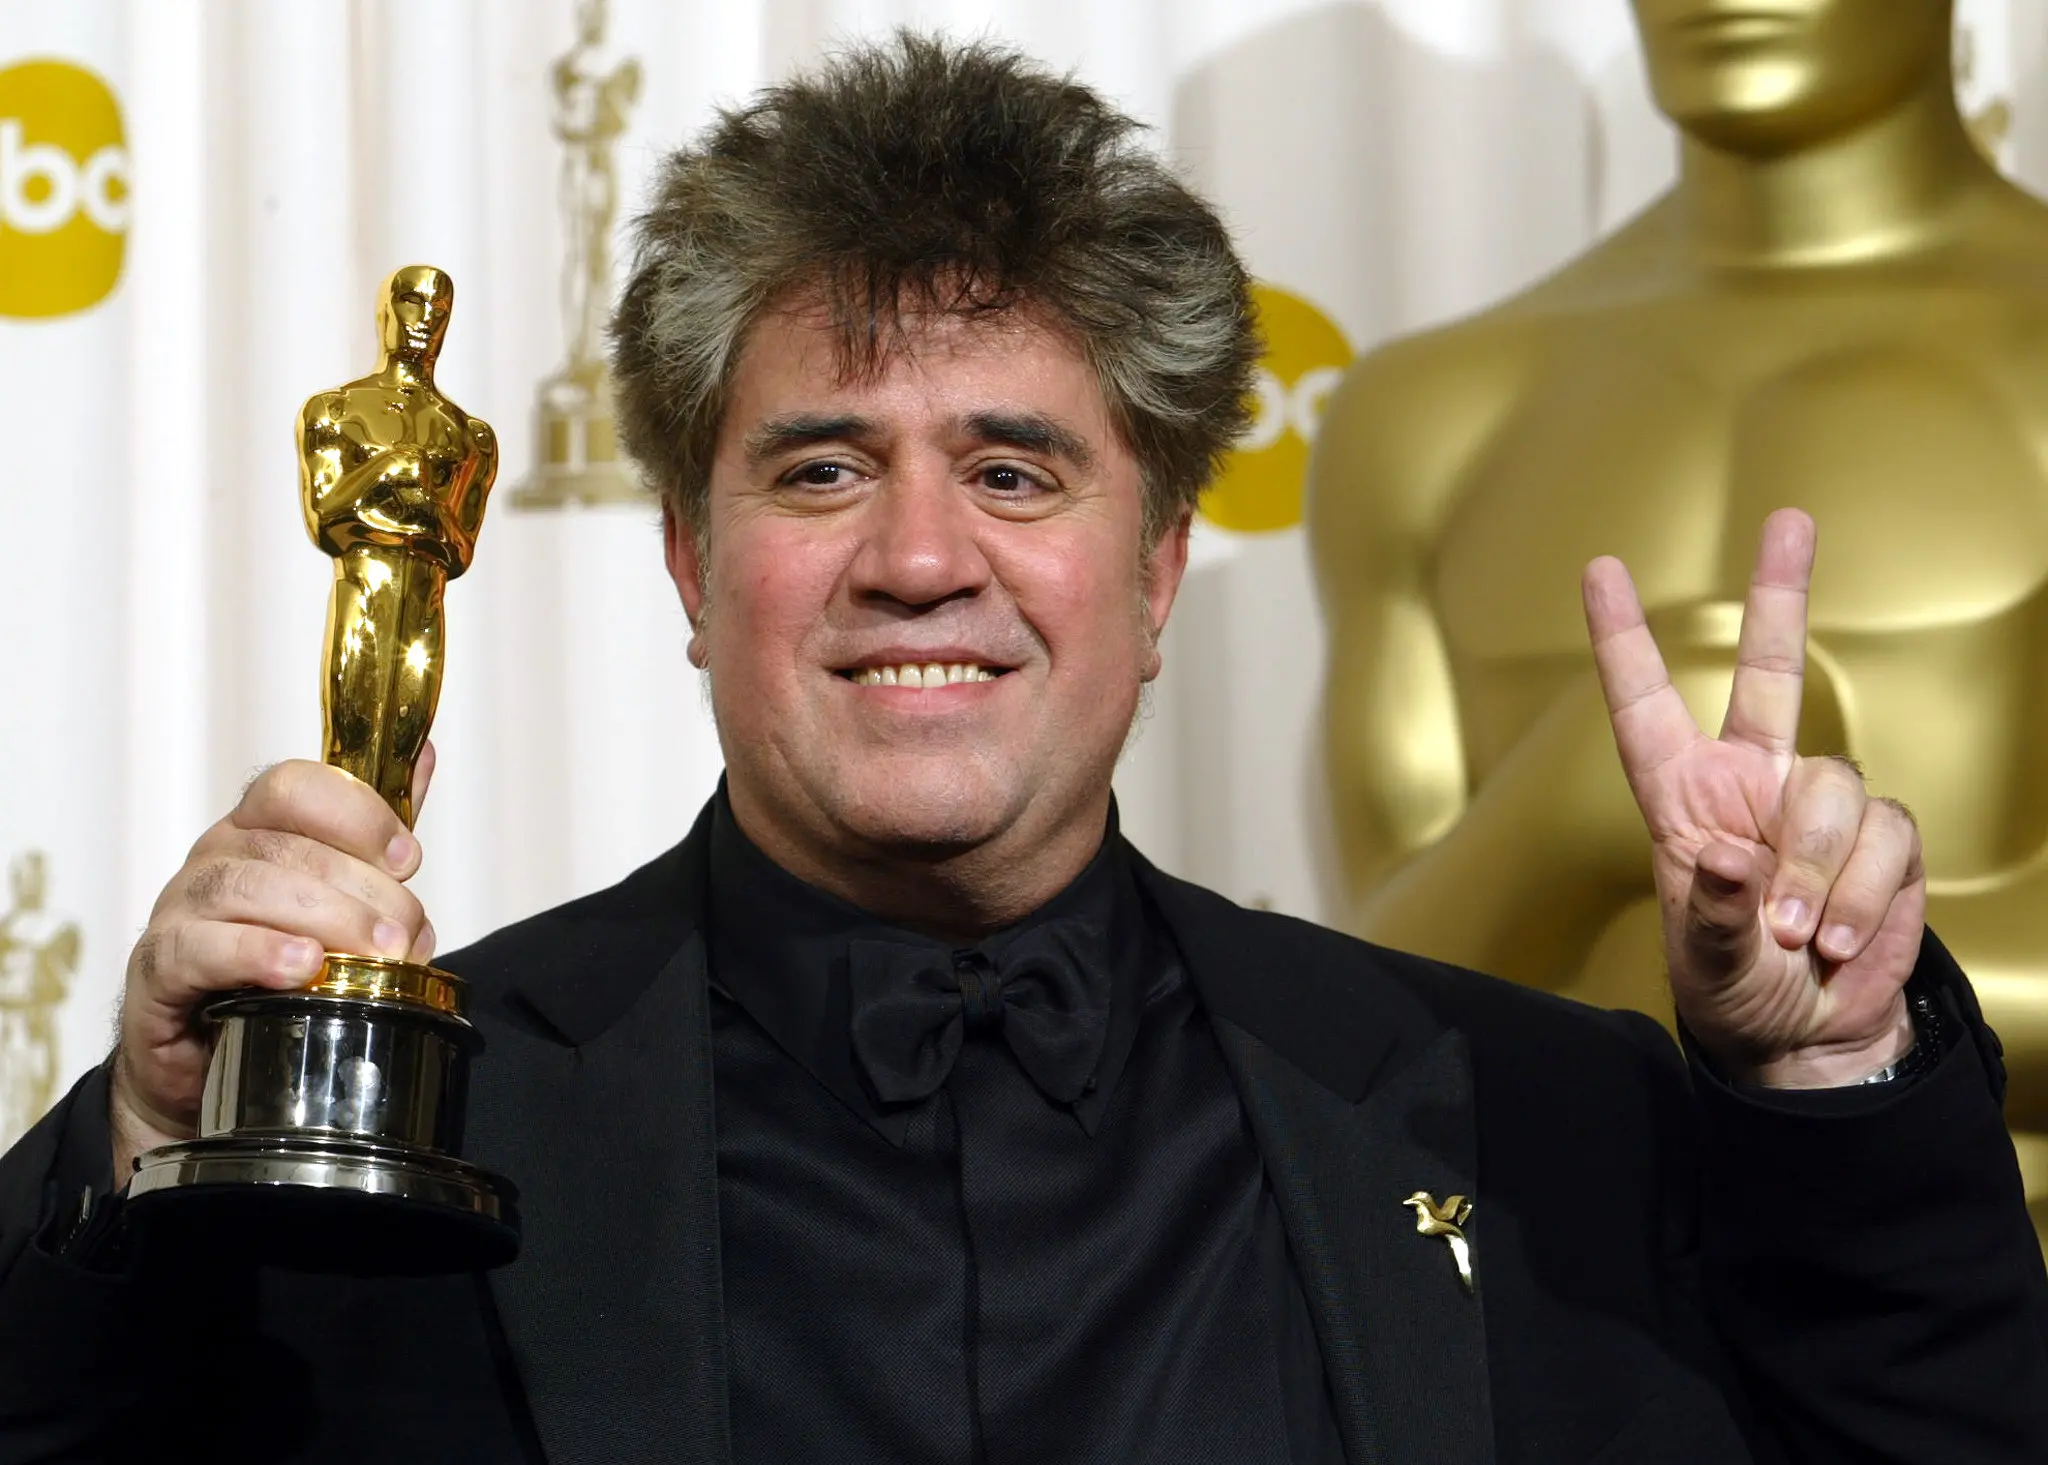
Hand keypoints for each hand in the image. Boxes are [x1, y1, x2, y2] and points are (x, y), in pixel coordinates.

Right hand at [109, 746, 438, 1179]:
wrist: (210, 1060)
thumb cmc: (282, 969)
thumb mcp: (342, 896)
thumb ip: (378, 832)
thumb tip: (421, 753)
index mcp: (259, 829)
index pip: (295, 786)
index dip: (358, 814)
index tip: (409, 860)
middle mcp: (215, 858)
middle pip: (285, 846)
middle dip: (361, 888)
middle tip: (405, 934)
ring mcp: (181, 910)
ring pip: (246, 889)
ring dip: (324, 919)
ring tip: (374, 954)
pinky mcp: (159, 969)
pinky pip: (199, 948)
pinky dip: (256, 953)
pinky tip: (300, 968)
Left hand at [1582, 511, 1923, 1087]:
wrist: (1808, 1039)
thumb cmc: (1734, 994)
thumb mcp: (1704, 963)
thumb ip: (1711, 912)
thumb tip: (1725, 859)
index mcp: (1684, 800)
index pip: (1645, 707)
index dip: (1623, 640)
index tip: (1600, 569)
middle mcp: (1751, 785)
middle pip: (1770, 671)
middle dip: (1782, 592)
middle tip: (1790, 519)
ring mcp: (1818, 807)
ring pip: (1834, 789)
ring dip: (1818, 873)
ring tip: (1796, 935)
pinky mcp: (1881, 840)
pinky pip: (1884, 839)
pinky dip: (1860, 895)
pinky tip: (1838, 938)